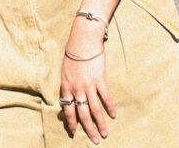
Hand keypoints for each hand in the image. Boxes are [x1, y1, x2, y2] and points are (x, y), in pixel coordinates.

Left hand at [60, 25, 115, 143]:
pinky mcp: (99, 80)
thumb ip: (67, 85)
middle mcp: (76, 88)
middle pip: (83, 113)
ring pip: (95, 109)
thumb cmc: (73, 53)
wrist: (82, 40)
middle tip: (94, 140)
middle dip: (88, 129)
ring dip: (100, 123)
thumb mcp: (65, 70)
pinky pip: (105, 98)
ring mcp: (88, 85)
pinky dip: (110, 107)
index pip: (68, 109)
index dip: (71, 122)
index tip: (74, 132)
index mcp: (66, 86)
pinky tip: (113, 115)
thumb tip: (69, 99)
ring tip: (104, 134)